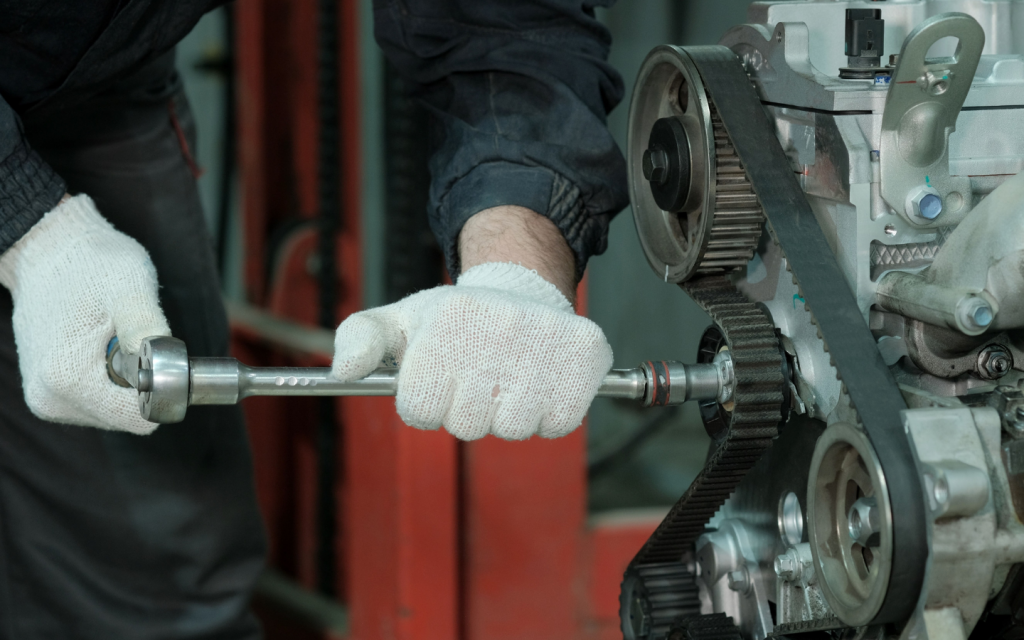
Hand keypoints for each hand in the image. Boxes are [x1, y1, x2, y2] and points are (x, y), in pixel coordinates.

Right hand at [0, 195, 170, 433]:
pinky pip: (99, 401)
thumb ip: (145, 326)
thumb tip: (165, 367)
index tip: (157, 351)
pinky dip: (112, 379)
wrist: (47, 251)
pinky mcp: (49, 393)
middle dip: (143, 383)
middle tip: (138, 339)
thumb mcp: (129, 286)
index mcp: (67, 378)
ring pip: (115, 412)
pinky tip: (105, 346)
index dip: (162, 388)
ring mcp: (47, 399)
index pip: (138, 418)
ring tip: (118, 338)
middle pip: (127, 418)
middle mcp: (51, 399)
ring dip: (128, 381)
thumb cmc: (91, 263)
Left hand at [332, 262, 611, 439]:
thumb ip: (360, 340)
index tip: (437, 378)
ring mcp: (545, 343)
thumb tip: (343, 370)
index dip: (426, 402)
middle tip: (476, 376)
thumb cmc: (455, 319)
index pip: (420, 409)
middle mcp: (498, 326)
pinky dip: (548, 414)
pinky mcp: (584, 358)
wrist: (523, 290)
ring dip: (507, 414)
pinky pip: (557, 423)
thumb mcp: (400, 320)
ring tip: (508, 378)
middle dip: (466, 410)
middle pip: (467, 424)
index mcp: (447, 320)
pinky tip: (539, 383)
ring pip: (513, 428)